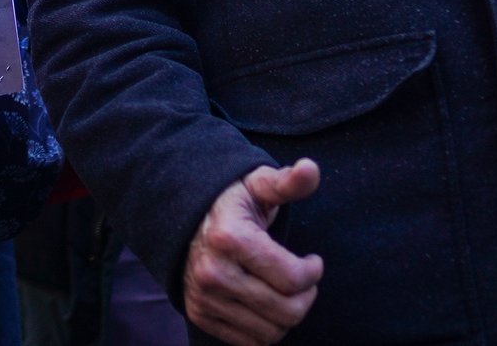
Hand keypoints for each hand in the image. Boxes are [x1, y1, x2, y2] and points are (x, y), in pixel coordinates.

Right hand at [183, 160, 324, 345]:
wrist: (183, 220)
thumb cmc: (232, 202)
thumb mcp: (258, 185)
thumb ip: (288, 182)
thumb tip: (311, 168)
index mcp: (230, 238)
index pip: (293, 279)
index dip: (314, 272)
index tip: (313, 261)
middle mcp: (213, 272)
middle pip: (287, 311)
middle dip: (307, 296)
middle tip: (304, 280)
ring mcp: (205, 298)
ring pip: (272, 332)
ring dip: (288, 314)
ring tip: (286, 291)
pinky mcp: (201, 315)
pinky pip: (250, 342)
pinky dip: (267, 329)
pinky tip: (267, 304)